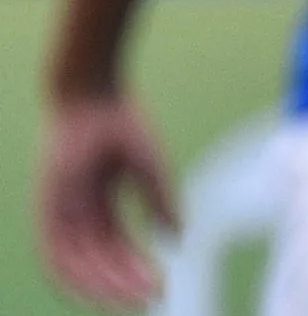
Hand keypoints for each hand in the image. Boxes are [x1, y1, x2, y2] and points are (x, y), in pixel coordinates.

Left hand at [40, 93, 178, 307]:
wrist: (91, 95)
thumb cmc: (121, 122)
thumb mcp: (150, 166)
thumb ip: (161, 201)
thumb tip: (178, 240)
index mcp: (101, 201)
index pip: (119, 246)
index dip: (139, 268)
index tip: (163, 286)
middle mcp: (78, 212)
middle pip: (100, 260)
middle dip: (125, 283)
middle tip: (153, 299)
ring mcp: (60, 212)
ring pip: (77, 264)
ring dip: (104, 286)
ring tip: (132, 300)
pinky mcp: (46, 208)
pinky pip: (52, 253)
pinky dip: (70, 276)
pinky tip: (91, 291)